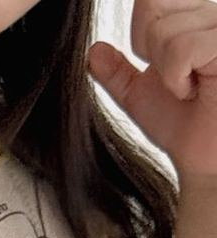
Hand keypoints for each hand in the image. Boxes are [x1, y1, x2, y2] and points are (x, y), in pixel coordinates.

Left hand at [90, 2, 216, 182]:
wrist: (208, 160)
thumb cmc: (187, 127)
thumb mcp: (140, 97)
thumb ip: (117, 72)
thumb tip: (94, 50)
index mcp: (194, 18)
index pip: (150, 0)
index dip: (142, 37)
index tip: (165, 68)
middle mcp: (211, 15)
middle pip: (153, 9)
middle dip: (153, 53)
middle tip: (179, 80)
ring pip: (165, 31)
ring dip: (167, 73)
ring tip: (191, 87)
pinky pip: (182, 48)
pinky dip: (178, 78)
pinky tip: (197, 89)